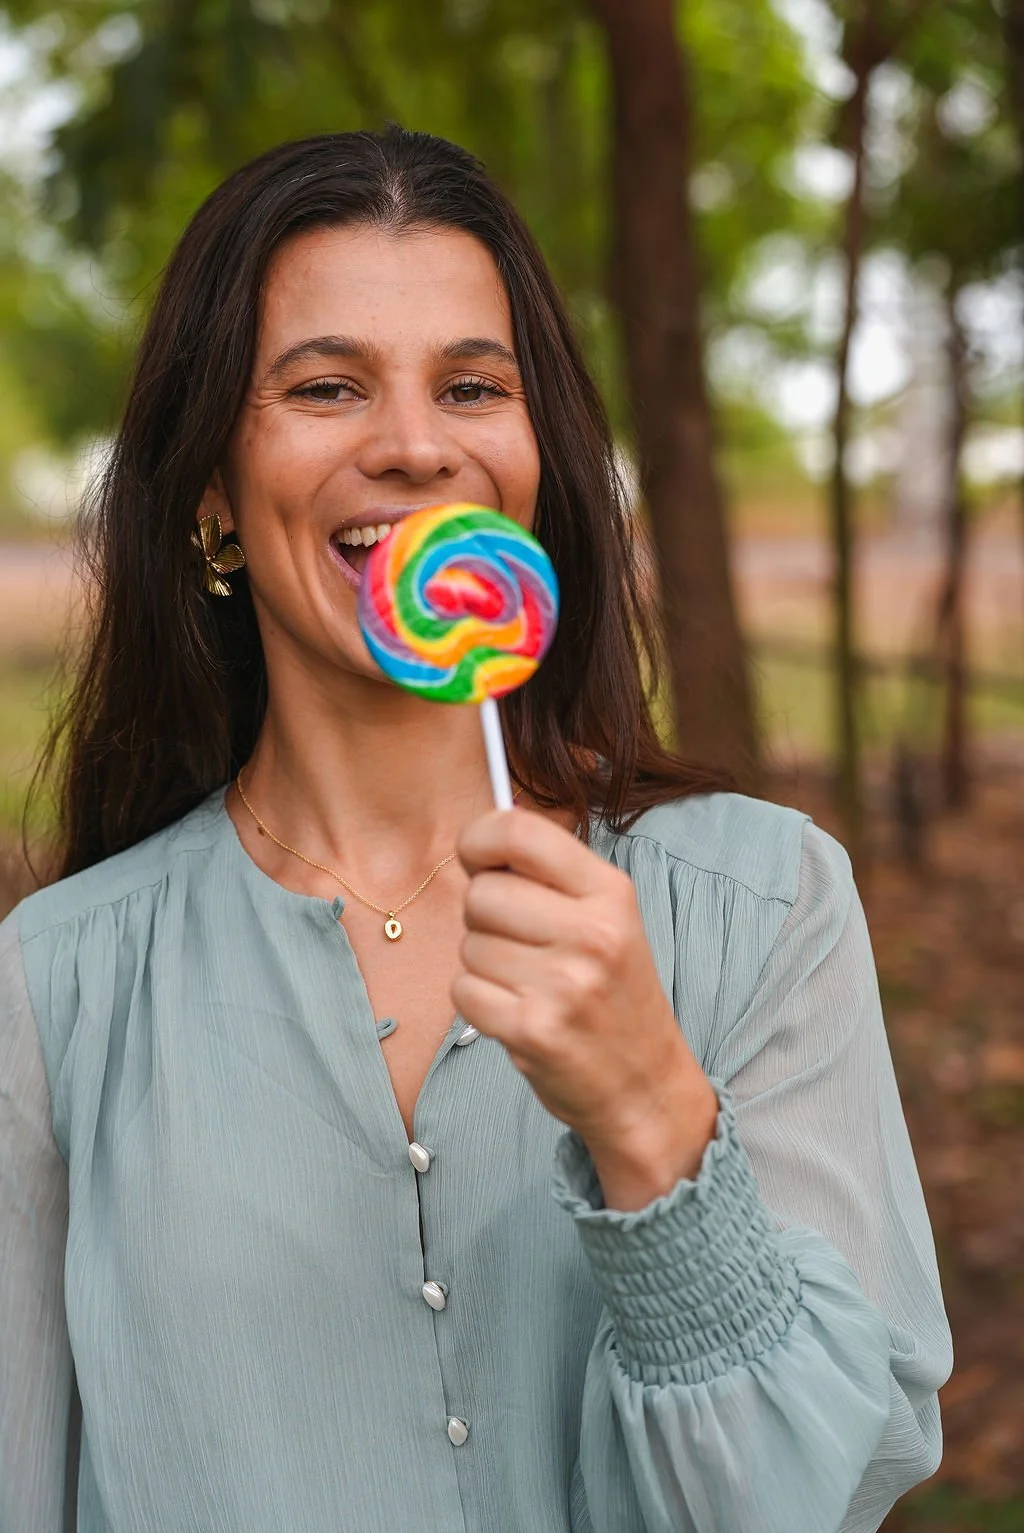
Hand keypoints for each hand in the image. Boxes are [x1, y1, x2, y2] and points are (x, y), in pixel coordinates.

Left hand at [451, 808, 718, 1209]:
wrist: (644, 1085)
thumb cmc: (614, 994)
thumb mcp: (606, 919)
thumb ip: (548, 875)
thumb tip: (477, 837)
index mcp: (610, 893)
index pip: (519, 832)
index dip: (480, 839)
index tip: (477, 858)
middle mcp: (592, 933)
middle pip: (482, 893)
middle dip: (484, 916)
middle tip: (519, 943)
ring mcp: (563, 984)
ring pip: (468, 944)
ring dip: (484, 965)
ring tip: (527, 984)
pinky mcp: (533, 1030)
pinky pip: (463, 990)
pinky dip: (478, 1002)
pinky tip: (516, 1012)